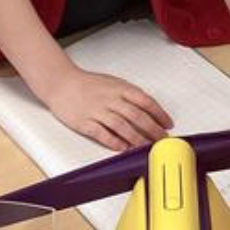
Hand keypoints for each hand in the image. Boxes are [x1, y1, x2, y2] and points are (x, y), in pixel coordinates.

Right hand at [42, 66, 172, 151]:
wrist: (61, 82)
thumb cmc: (87, 83)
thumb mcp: (112, 82)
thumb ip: (129, 94)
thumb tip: (148, 108)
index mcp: (120, 88)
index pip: (145, 101)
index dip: (160, 114)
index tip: (168, 124)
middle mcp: (110, 99)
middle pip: (137, 116)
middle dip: (153, 130)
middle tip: (162, 140)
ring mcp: (97, 111)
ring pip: (122, 126)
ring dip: (137, 139)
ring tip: (146, 147)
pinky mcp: (85, 122)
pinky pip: (102, 134)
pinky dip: (114, 142)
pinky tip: (123, 147)